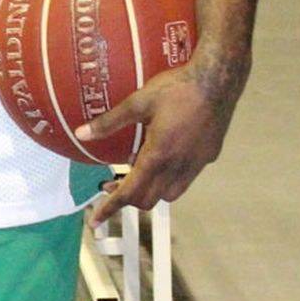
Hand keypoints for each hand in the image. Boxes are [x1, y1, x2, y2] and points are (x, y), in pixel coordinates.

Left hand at [76, 65, 227, 228]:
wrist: (218, 79)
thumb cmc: (177, 88)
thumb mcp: (138, 102)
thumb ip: (109, 122)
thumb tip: (81, 134)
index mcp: (158, 155)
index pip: (129, 193)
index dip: (110, 208)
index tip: (96, 221)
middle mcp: (178, 166)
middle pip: (148, 199)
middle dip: (127, 198)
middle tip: (111, 183)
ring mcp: (196, 164)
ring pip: (169, 194)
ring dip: (150, 190)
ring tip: (137, 169)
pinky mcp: (208, 157)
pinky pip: (185, 180)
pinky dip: (168, 180)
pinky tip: (163, 158)